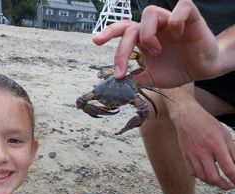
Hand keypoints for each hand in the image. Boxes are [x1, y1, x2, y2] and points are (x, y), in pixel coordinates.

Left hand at [93, 0, 220, 87]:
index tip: (96, 41)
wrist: (202, 69)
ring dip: (147, 35)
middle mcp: (154, 27)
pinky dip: (176, 21)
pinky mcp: (190, 17)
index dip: (108, 33)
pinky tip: (178, 36)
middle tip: (122, 67)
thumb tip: (119, 81)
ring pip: (150, 12)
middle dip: (122, 47)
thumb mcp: (151, 78)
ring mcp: (170, 20)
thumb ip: (136, 76)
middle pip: (130, 26)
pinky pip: (181, 7)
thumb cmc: (176, 69)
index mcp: (143, 39)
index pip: (122, 30)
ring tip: (156, 51)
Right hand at [172, 97, 234, 189]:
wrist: (187, 117)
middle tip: (230, 185)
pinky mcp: (185, 156)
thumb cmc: (208, 124)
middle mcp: (203, 152)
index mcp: (216, 145)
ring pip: (203, 177)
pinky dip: (200, 176)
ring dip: (213, 182)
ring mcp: (192, 155)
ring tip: (219, 180)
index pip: (229, 169)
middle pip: (214, 178)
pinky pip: (192, 172)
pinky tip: (206, 173)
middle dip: (224, 186)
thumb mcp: (225, 135)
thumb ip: (233, 152)